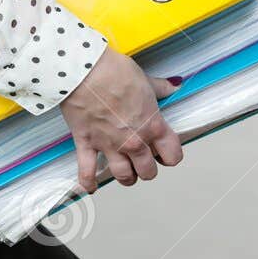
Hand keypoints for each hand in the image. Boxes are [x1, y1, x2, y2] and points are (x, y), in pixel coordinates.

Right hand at [58, 45, 182, 193]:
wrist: (84, 71)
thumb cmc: (114, 72)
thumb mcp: (144, 79)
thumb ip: (160, 88)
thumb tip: (173, 87)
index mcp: (152, 125)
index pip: (172, 155)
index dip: (170, 154)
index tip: (165, 151)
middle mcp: (133, 141)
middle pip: (148, 171)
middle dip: (147, 168)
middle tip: (143, 160)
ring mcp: (109, 145)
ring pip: (123, 176)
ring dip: (126, 177)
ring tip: (125, 172)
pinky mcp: (87, 143)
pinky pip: (87, 171)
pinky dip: (87, 182)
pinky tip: (89, 187)